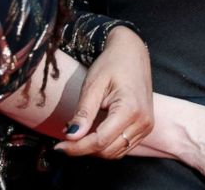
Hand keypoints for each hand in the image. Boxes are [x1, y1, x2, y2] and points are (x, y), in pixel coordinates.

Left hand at [55, 27, 153, 158]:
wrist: (132, 52)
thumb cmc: (112, 63)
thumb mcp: (93, 85)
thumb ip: (84, 113)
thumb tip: (71, 136)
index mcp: (131, 109)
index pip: (100, 141)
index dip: (77, 147)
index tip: (58, 148)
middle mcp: (143, 121)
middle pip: (108, 150)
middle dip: (84, 149)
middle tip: (64, 141)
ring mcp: (146, 125)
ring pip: (116, 152)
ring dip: (95, 149)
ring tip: (78, 136)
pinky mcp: (145, 127)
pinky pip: (123, 146)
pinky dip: (106, 145)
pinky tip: (93, 133)